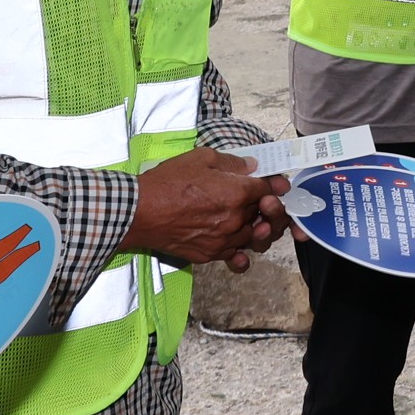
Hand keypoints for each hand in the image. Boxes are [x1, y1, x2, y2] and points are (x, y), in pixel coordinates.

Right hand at [129, 148, 283, 269]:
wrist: (139, 213)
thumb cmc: (166, 183)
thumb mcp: (200, 159)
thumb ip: (231, 163)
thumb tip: (251, 166)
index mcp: (237, 193)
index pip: (270, 190)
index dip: (274, 185)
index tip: (275, 184)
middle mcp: (236, 219)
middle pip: (265, 215)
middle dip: (265, 207)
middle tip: (260, 201)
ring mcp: (223, 241)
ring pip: (253, 237)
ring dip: (253, 227)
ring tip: (244, 219)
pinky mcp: (210, 255)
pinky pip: (235, 255)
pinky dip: (238, 249)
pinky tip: (234, 242)